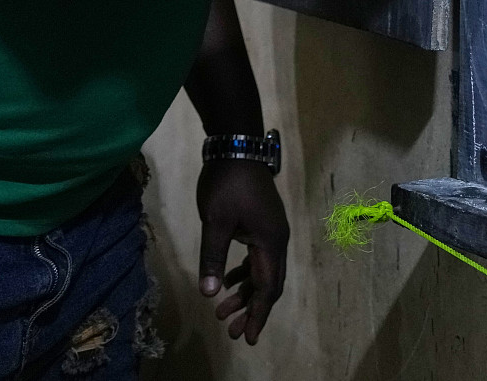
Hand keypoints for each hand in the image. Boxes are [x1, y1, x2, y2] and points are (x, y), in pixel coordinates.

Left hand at [196, 160, 288, 345]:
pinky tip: (229, 282)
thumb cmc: (227, 185)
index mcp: (270, 241)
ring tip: (222, 311)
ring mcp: (270, 231)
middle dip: (251, 309)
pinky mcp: (261, 224)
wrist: (237, 148)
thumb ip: (213, 258)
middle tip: (230, 330)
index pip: (267, 287)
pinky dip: (244, 274)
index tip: (246, 338)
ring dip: (245, 292)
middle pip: (268, 283)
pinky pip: (257, 258)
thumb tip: (210, 294)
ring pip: (262, 271)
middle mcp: (276, 240)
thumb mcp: (216, 222)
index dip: (257, 314)